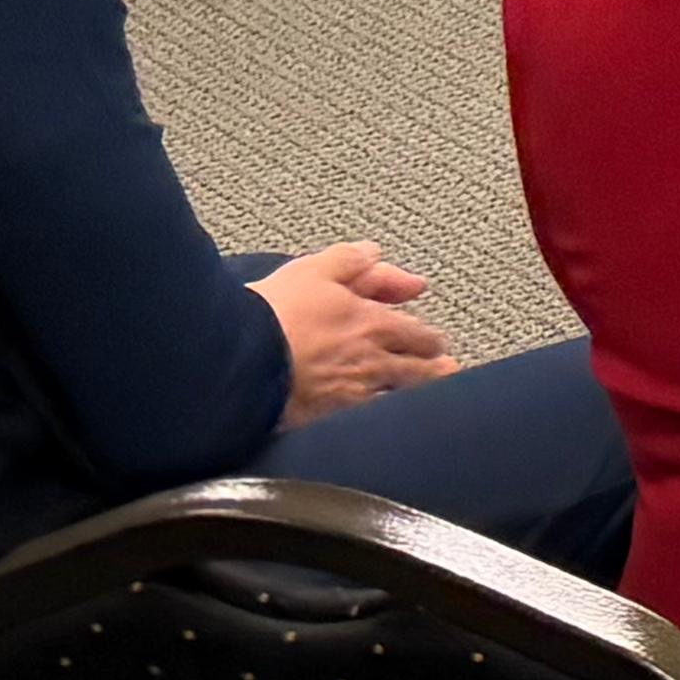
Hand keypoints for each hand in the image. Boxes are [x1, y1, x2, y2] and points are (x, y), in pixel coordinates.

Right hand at [256, 247, 453, 421]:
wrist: (234, 364)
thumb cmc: (272, 314)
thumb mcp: (314, 270)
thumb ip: (351, 261)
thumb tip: (377, 253)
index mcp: (373, 325)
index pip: (420, 336)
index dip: (430, 340)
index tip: (436, 344)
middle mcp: (371, 364)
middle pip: (418, 372)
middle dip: (434, 370)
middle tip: (445, 372)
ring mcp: (350, 398)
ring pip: (396, 400)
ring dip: (414, 397)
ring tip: (428, 403)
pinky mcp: (325, 425)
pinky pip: (363, 425)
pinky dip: (376, 423)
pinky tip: (378, 426)